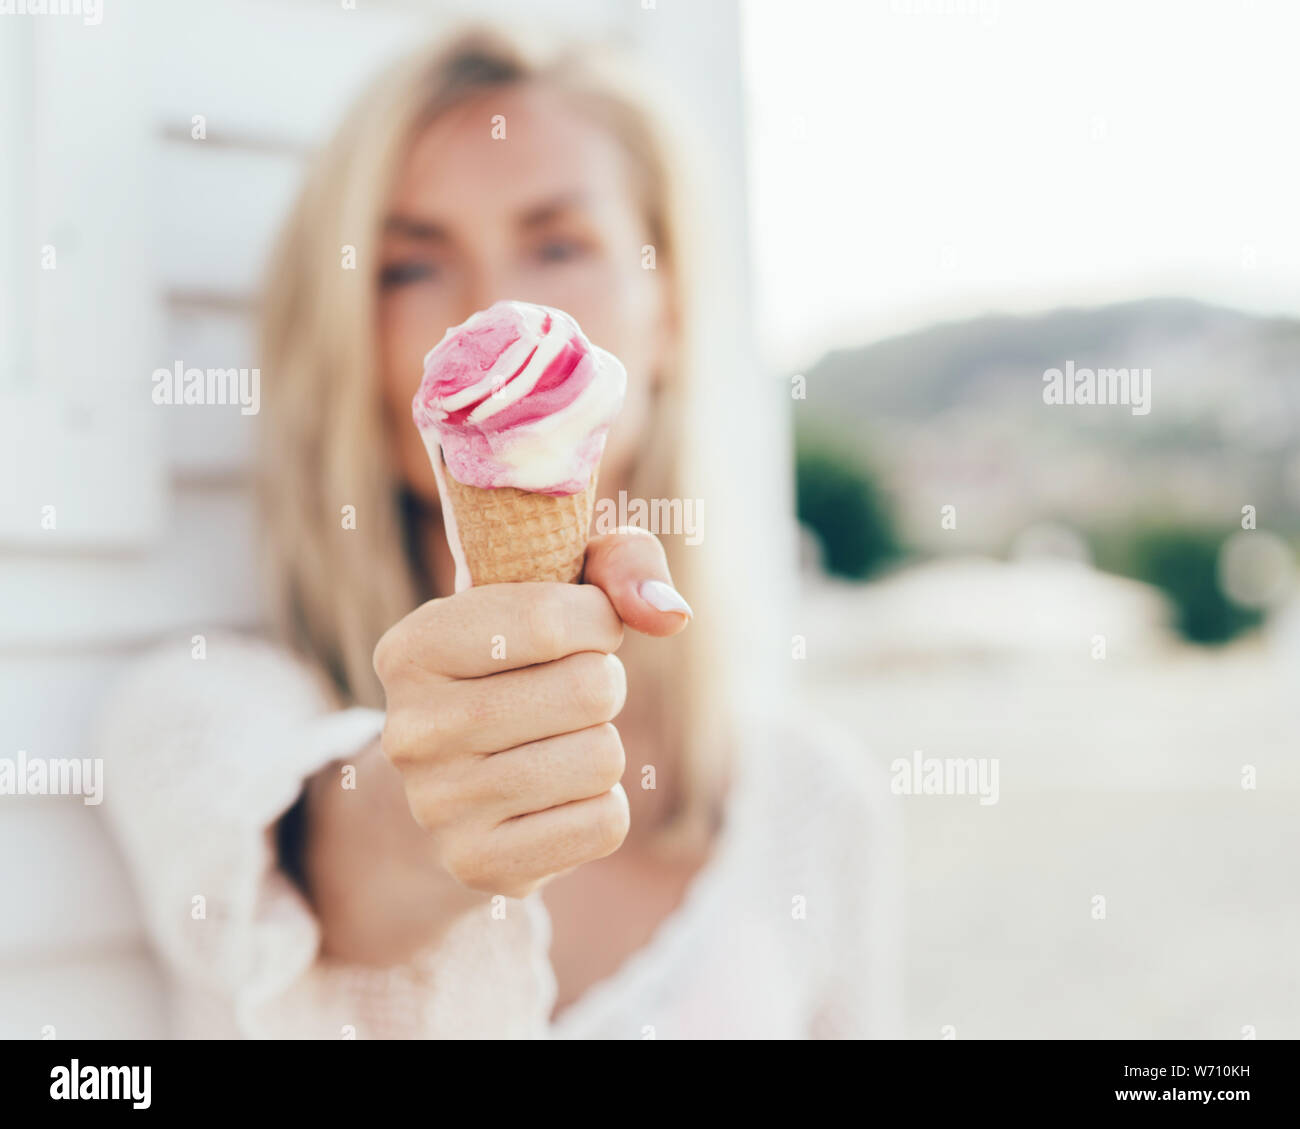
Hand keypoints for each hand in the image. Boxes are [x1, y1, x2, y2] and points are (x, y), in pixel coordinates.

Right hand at [372, 530, 690, 900]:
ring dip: (601, 745)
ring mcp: (440, 807)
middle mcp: (412, 730)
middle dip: (604, 683)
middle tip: (569, 693)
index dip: (598, 620)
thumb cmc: (518, 662)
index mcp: (412, 648)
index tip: (584, 628)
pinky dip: (601, 804)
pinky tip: (557, 796)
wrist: (450, 785)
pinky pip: (605, 823)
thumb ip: (620, 563)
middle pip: (590, 690)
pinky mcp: (481, 866)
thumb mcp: (551, 588)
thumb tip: (670, 612)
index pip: (549, 620)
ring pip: (603, 758)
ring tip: (557, 743)